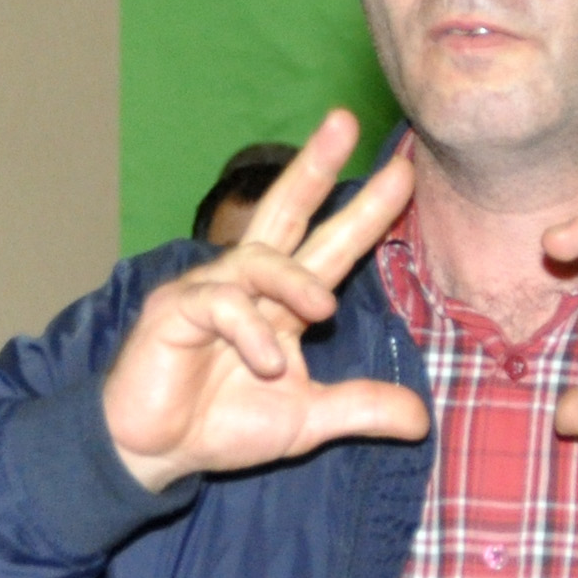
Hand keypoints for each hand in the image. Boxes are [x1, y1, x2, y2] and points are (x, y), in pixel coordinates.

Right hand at [102, 110, 428, 488]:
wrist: (156, 454)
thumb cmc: (222, 425)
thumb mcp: (306, 421)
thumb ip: (360, 410)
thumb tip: (421, 421)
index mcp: (281, 302)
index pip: (330, 246)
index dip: (364, 211)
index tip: (403, 174)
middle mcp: (247, 284)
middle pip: (285, 211)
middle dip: (315, 167)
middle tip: (345, 123)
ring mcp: (209, 291)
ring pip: (261, 260)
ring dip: (296, 281)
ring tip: (323, 311)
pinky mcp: (174, 310)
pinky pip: (222, 304)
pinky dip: (251, 332)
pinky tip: (267, 363)